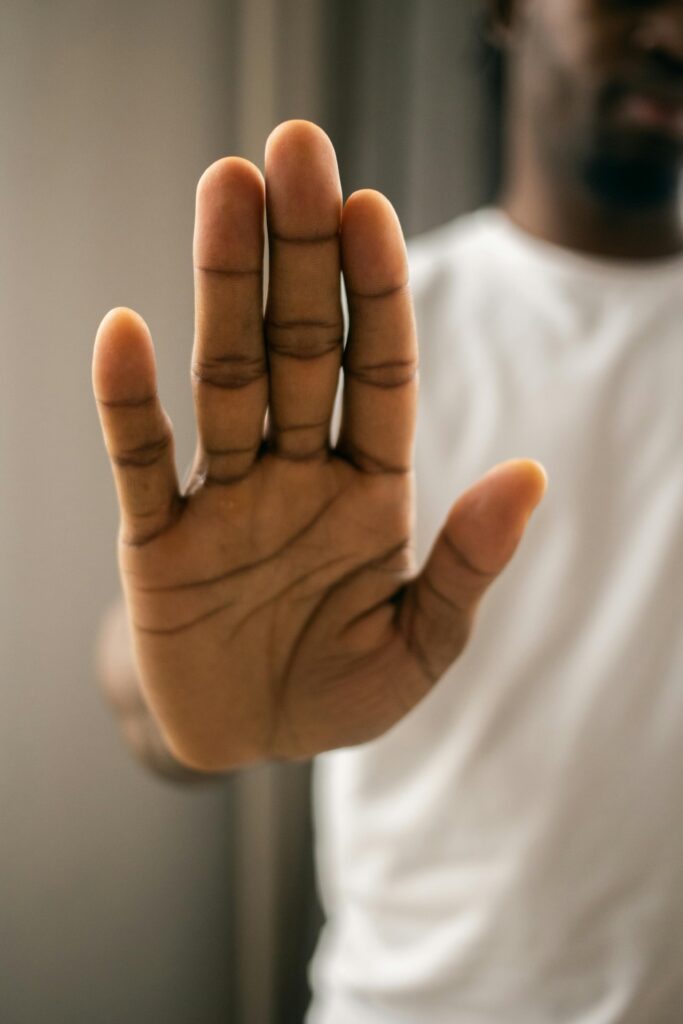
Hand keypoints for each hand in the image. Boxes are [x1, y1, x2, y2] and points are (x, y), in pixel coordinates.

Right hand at [92, 120, 546, 771]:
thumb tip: (529, 474)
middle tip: (295, 148)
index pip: (379, 373)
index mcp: (368, 491)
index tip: (370, 208)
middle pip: (300, 348)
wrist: (250, 741)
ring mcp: (224, 498)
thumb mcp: (422, 645)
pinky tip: (124, 332)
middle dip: (300, 253)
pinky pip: (140, 464)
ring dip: (223, 287)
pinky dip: (128, 404)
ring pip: (225, 378)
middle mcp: (295, 473)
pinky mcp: (157, 542)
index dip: (377, 294)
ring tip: (224, 188)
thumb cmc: (340, 688)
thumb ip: (468, 564)